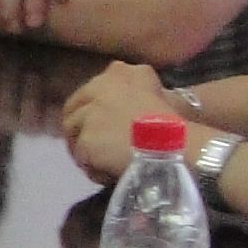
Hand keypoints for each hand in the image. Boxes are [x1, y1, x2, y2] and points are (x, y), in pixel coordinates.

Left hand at [62, 61, 185, 181]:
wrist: (175, 144)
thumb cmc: (173, 122)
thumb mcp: (156, 91)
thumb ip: (131, 88)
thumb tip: (115, 90)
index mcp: (118, 73)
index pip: (87, 90)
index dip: (87, 109)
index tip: (95, 126)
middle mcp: (99, 87)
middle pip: (72, 110)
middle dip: (78, 130)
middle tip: (90, 149)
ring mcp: (90, 114)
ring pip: (73, 135)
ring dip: (84, 150)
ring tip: (100, 164)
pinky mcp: (86, 139)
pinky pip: (81, 158)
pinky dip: (93, 168)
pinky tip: (107, 174)